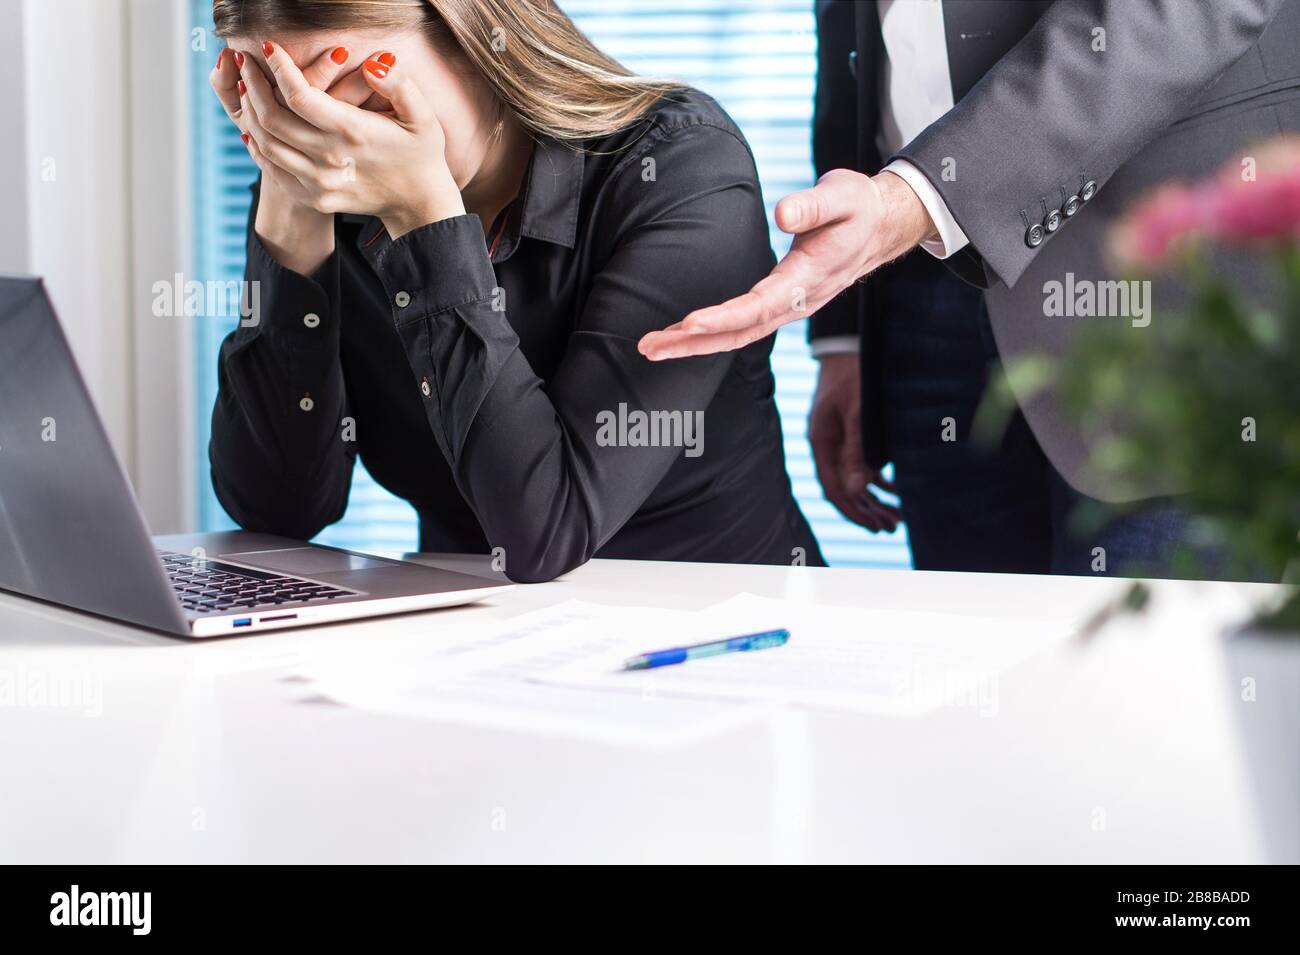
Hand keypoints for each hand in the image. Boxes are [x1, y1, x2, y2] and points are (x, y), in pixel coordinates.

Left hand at [238, 41, 463, 237]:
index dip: (279, 68)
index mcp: (353, 132)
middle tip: (246, 62)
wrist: (418, 202)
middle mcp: (331, 159)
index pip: (300, 96)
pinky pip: (273, 170)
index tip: (268, 46)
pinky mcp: (314, 198)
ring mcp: (319, 182)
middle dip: (253, 85)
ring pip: (267, 144)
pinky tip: (255, 128)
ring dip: (251, 113)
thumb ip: (400, 86)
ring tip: (246, 89)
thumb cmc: (421, 152)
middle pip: (273, 118)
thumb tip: (374, 65)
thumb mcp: (422, 116)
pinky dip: (258, 146)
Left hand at [638, 169, 936, 359]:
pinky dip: (710, 336)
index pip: (760, 304)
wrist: (880, 227)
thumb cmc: (858, 207)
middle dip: (693, 343)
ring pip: (737, 336)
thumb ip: (814, 204)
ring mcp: (787, 308)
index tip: (689, 322)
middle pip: (739, 333)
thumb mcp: (844, 195)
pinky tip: (681, 337)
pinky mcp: (779, 305)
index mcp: (808, 278)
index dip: (724, 317)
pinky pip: (741, 328)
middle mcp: (795, 302)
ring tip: (652, 348)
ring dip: (694, 345)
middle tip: (649, 347)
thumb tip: (782, 213)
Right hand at [809, 354, 900, 531]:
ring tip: (896, 516)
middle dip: (868, 510)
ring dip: (875, 498)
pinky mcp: (852, 432)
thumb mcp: (858, 413)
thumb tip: (858, 489)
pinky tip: (894, 490)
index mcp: (823, 442)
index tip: (874, 527)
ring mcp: (840, 439)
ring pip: (855, 479)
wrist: (851, 344)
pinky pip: (863, 464)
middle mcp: (829, 445)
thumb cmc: (853, 374)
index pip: (834, 488)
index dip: (854, 510)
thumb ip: (858, 451)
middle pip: (846, 488)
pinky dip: (878, 479)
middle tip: (892, 527)